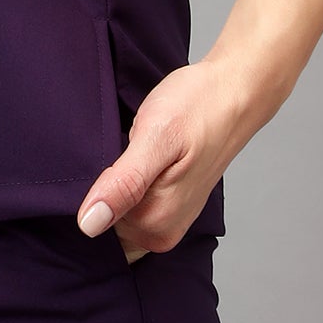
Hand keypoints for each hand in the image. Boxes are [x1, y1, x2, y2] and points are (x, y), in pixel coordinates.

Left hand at [75, 56, 270, 260]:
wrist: (232, 92)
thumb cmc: (197, 108)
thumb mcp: (155, 137)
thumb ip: (123, 184)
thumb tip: (89, 225)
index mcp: (156, 222)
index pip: (96, 221)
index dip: (96, 186)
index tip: (116, 156)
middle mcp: (163, 230)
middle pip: (108, 216)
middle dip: (108, 182)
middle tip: (132, 145)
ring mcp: (169, 219)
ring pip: (120, 208)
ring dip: (121, 179)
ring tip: (140, 147)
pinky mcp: (172, 203)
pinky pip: (135, 201)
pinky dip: (132, 178)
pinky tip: (145, 154)